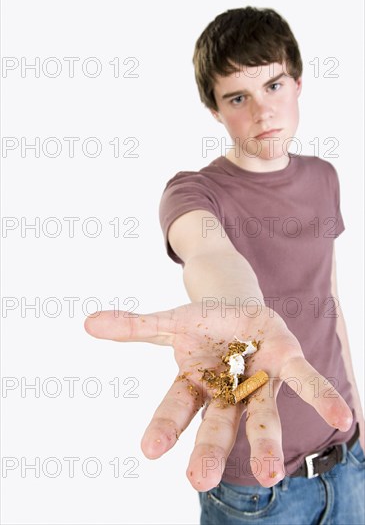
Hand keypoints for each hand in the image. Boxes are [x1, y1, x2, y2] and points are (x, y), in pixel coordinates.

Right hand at [84, 302, 352, 490]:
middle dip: (208, 450)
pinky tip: (341, 417)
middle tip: (197, 482)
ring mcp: (257, 380)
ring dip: (264, 443)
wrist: (238, 305)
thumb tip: (86, 322)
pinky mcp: (285, 361)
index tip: (148, 450)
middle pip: (217, 422)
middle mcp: (227, 389)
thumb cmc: (202, 324)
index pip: (175, 406)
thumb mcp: (168, 322)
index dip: (163, 425)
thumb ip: (133, 327)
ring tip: (269, 475)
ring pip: (260, 414)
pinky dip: (320, 397)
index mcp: (195, 380)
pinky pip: (304, 378)